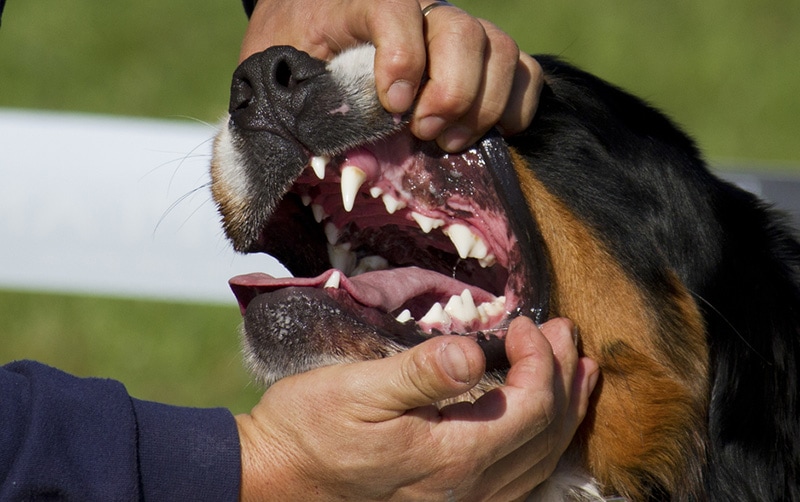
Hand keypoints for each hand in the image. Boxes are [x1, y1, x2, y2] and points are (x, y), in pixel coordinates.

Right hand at [235, 317, 599, 500]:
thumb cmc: (311, 428)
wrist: (276, 478)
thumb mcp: (359, 390)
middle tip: (566, 334)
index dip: (539, 361)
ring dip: (564, 412)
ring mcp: (460, 499)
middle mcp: (468, 487)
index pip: (529, 407)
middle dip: (564, 379)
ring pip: (538, 459)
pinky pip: (517, 475)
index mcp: (453, 456)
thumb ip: (422, 373)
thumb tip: (475, 351)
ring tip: (578, 375)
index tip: (523, 323)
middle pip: (545, 435)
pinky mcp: (446, 498)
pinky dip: (540, 441)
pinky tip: (536, 421)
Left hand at [241, 0, 543, 151]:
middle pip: (460, 31)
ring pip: (499, 49)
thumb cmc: (289, 60)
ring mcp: (452, 29)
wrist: (308, 27)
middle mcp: (416, 5)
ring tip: (447, 142)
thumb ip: (299, 111)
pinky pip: (523, 70)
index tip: (393, 106)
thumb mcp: (276, 80)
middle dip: (450, 92)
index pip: (395, 7)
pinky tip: (487, 133)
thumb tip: (343, 171)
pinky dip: (516, 106)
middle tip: (423, 133)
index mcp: (355, 0)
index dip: (402, 56)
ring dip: (483, 105)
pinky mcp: (480, 55)